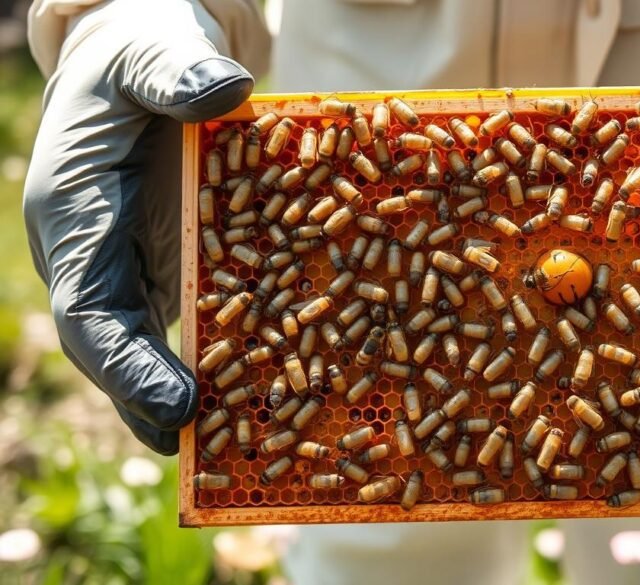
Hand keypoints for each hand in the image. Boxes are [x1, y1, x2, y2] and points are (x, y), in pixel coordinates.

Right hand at [23, 0, 253, 453]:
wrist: (137, 60)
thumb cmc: (139, 57)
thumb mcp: (153, 55)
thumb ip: (176, 75)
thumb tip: (224, 92)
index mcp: (74, 214)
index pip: (88, 309)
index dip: (127, 364)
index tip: (176, 401)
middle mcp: (94, 252)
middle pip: (115, 347)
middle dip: (155, 400)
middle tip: (210, 446)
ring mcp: (128, 262)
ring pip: (146, 346)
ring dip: (183, 396)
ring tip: (233, 446)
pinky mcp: (165, 262)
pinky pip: (181, 321)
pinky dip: (210, 358)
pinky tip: (257, 390)